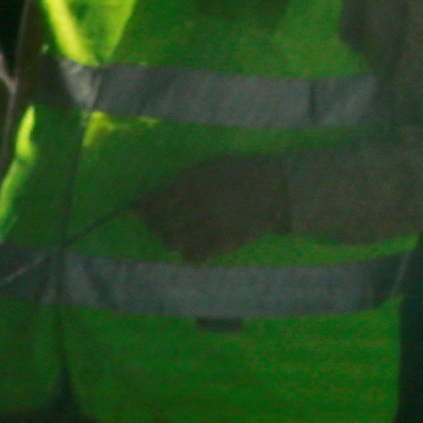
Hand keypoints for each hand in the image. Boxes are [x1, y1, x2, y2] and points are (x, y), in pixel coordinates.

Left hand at [128, 153, 291, 263]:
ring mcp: (208, 228)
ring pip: (172, 242)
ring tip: (181, 231)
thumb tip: (151, 197)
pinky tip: (196, 242)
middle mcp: (196, 207)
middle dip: (156, 223)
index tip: (142, 208)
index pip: (153, 203)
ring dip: (171, 236)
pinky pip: (192, 256)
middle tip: (163, 220)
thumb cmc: (242, 172)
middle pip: (159, 225)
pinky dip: (189, 251)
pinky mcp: (221, 245)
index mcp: (193, 184)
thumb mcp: (210, 166)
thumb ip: (182, 180)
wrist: (280, 189)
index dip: (144, 208)